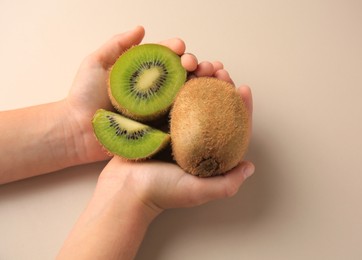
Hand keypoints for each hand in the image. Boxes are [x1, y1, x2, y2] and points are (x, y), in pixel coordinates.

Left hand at [64, 25, 234, 163]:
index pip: (168, 59)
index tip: (180, 49)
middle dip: (199, 66)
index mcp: (144, 74)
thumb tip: (141, 29)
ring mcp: (161, 110)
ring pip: (190, 94)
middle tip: (202, 66)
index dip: (178, 51)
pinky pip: (186, 118)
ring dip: (207, 84)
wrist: (78, 131)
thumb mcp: (96, 63)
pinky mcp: (163, 129)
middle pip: (184, 75)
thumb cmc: (83, 97)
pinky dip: (203, 109)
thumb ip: (117, 45)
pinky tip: (213, 101)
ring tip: (216, 78)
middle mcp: (156, 91)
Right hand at [97, 82, 253, 215]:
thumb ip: (226, 184)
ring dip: (199, 80)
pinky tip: (180, 71)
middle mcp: (194, 141)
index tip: (243, 89)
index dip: (241, 108)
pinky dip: (176, 84)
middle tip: (220, 71)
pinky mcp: (156, 122)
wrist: (123, 190)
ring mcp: (175, 130)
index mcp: (208, 155)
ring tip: (202, 65)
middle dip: (220, 87)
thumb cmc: (161, 193)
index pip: (232, 128)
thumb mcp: (197, 191)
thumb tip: (250, 167)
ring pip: (192, 99)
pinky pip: (170, 99)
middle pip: (213, 109)